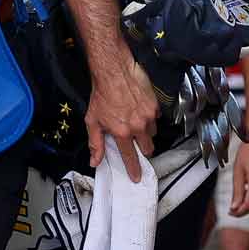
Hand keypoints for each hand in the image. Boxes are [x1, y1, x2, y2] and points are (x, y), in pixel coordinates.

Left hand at [86, 56, 158, 182]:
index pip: (130, 157)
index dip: (134, 169)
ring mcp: (149, 117)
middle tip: (134, 143)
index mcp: (122, 133)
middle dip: (142, 149)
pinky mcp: (156, 107)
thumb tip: (95, 161)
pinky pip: (156, 119)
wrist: (114, 72)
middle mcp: (138, 127)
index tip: (137, 177)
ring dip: (145, 133)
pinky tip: (138, 111)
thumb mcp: (93, 121)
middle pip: (147, 148)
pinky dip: (149, 119)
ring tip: (134, 122)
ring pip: (152, 134)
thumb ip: (96, 143)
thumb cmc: (102, 95)